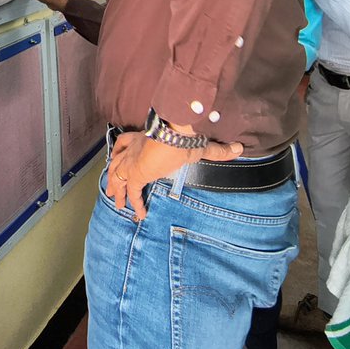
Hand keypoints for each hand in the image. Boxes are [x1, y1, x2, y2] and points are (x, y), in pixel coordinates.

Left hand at [106, 131, 243, 220]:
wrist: (173, 135)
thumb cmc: (183, 137)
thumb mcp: (198, 145)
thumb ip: (217, 150)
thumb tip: (238, 149)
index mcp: (142, 138)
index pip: (125, 143)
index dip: (121, 152)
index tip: (119, 158)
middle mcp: (133, 149)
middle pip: (116, 161)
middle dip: (113, 174)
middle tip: (111, 187)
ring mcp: (132, 161)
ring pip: (117, 177)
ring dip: (116, 190)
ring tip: (117, 203)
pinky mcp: (135, 174)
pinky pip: (131, 192)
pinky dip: (134, 203)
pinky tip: (138, 214)